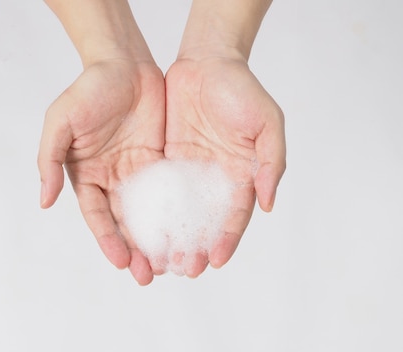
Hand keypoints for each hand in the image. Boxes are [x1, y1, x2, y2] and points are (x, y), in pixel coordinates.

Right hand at [38, 59, 164, 284]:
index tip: (122, 262)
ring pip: (148, 214)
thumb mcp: (60, 122)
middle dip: (134, 251)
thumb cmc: (87, 89)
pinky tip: (188, 231)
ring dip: (156, 240)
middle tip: (148, 276)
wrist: (124, 61)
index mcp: (86, 176)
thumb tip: (43, 202)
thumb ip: (49, 161)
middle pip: (123, 223)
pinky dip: (176, 214)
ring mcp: (136, 172)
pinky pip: (169, 191)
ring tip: (170, 265)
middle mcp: (111, 180)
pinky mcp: (160, 161)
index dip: (107, 240)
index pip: (96, 217)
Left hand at [163, 56, 285, 277]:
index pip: (235, 215)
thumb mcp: (267, 123)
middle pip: (205, 221)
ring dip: (172, 236)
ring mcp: (189, 170)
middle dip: (196, 246)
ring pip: (179, 211)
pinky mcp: (165, 159)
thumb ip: (270, 162)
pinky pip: (157, 189)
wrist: (206, 61)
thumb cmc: (241, 88)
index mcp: (242, 174)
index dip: (227, 239)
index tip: (216, 261)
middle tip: (184, 269)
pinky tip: (141, 230)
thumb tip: (268, 203)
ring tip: (161, 260)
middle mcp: (214, 178)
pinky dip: (152, 211)